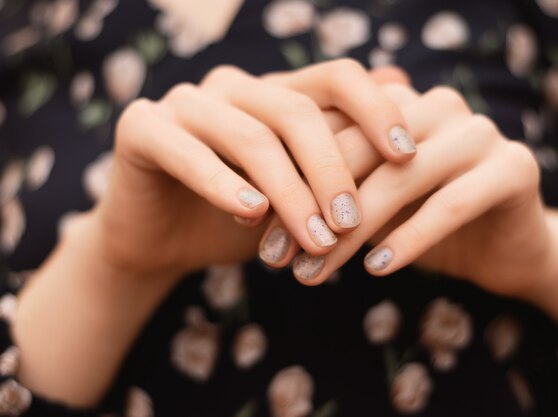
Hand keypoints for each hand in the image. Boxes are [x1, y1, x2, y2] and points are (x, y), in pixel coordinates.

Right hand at [91, 59, 415, 279]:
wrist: (160, 241)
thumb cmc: (239, 216)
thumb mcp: (299, 192)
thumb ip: (344, 150)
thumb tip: (405, 89)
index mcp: (273, 94)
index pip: (335, 78)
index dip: (375, 110)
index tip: (407, 157)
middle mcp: (233, 88)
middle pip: (296, 111)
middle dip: (331, 170)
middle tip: (351, 224)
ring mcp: (185, 102)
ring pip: (251, 136)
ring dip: (288, 193)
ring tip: (314, 240)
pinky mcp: (141, 127)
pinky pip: (187, 151)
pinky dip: (222, 183)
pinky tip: (250, 214)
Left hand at [260, 84, 548, 296]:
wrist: (505, 248)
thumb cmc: (425, 226)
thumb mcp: (371, 209)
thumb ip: (328, 198)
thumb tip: (256, 219)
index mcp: (400, 105)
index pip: (333, 134)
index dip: (291, 184)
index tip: (258, 236)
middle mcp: (439, 106)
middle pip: (361, 153)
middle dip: (312, 209)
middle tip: (277, 258)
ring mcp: (479, 133)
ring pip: (402, 178)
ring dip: (353, 232)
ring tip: (315, 274)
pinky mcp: (514, 167)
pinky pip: (452, 203)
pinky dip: (411, 238)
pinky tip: (377, 269)